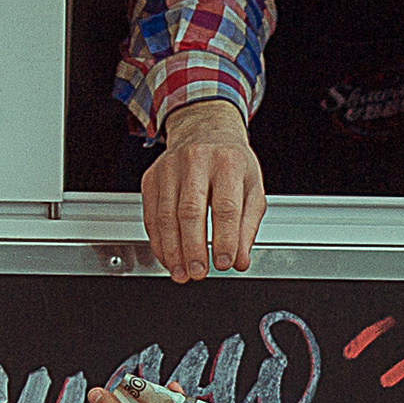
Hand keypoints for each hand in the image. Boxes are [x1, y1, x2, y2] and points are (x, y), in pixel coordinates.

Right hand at [141, 98, 267, 283]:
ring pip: (166, 215)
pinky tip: (168, 257)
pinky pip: (151, 215)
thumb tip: (241, 260)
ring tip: (182, 272)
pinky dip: (159, 241)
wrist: (205, 130)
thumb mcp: (252, 188)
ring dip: (173, 250)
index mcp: (228, 162)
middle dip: (193, 247)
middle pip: (191, 211)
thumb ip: (248, 226)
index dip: (225, 238)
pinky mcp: (151, 177)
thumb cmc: (231, 162)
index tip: (224, 262)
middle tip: (199, 272)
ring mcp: (170, 168)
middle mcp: (196, 161)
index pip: (226, 206)